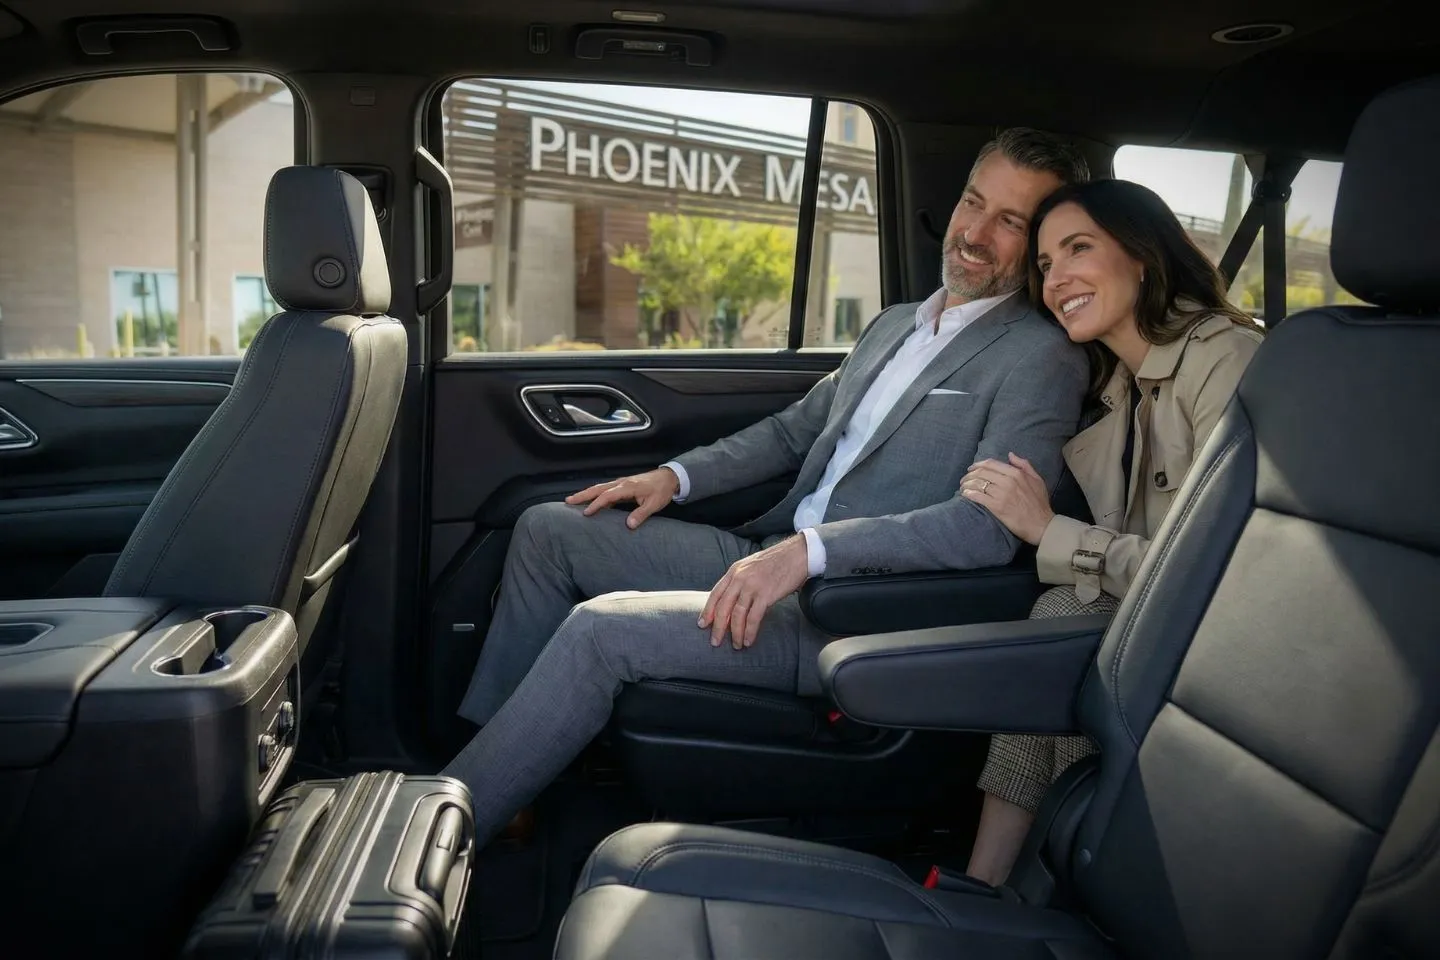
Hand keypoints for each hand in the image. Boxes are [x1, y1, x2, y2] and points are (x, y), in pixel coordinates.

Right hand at [565, 467, 679, 529]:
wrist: (669, 478)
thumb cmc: (661, 490)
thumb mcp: (654, 504)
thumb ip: (641, 514)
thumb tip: (628, 525)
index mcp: (627, 487)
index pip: (607, 496)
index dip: (596, 505)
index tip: (586, 513)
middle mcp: (621, 483)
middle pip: (597, 489)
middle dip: (582, 495)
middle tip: (568, 501)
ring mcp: (621, 483)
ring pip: (599, 488)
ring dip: (586, 493)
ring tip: (573, 500)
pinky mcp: (622, 485)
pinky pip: (605, 489)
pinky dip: (595, 494)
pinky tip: (591, 501)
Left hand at [700, 535, 809, 648]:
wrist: (797, 554)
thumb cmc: (776, 561)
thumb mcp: (751, 566)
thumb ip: (739, 579)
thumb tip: (732, 600)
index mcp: (734, 571)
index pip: (715, 594)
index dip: (707, 611)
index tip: (702, 624)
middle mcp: (740, 578)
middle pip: (723, 607)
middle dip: (718, 627)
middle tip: (715, 641)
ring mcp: (752, 586)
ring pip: (737, 615)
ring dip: (735, 633)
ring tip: (736, 645)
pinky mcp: (766, 594)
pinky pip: (754, 617)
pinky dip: (750, 631)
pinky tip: (749, 640)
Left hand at [960, 453, 1053, 545]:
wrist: (1041, 524)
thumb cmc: (1039, 503)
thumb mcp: (1037, 480)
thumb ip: (1024, 465)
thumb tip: (1010, 455)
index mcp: (1016, 473)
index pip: (991, 464)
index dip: (978, 464)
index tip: (971, 468)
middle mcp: (1007, 481)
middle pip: (982, 472)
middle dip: (969, 475)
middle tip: (964, 479)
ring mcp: (1001, 494)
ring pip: (978, 483)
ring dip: (967, 484)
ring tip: (962, 487)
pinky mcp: (996, 507)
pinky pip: (978, 496)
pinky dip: (969, 494)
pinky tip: (965, 495)